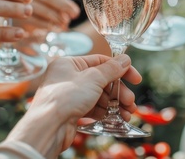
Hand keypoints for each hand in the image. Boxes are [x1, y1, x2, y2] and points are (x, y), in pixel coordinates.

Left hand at [3, 54, 141, 156]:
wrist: (48, 127)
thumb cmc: (65, 98)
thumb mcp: (93, 78)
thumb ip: (111, 69)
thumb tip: (125, 59)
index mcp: (70, 63)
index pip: (101, 61)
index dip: (120, 70)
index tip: (135, 78)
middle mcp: (69, 77)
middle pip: (102, 80)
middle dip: (119, 92)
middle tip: (131, 101)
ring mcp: (70, 95)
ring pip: (99, 96)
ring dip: (115, 104)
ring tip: (128, 113)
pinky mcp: (72, 111)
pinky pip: (93, 108)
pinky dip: (106, 112)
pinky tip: (117, 118)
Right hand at [16, 0, 79, 33]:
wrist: (23, 12)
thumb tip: (71, 8)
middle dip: (64, 5)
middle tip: (75, 13)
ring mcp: (20, 3)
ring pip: (43, 10)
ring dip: (57, 17)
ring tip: (66, 22)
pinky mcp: (18, 17)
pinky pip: (36, 21)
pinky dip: (48, 25)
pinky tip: (56, 27)